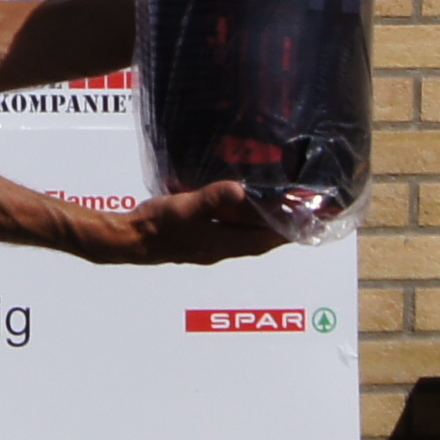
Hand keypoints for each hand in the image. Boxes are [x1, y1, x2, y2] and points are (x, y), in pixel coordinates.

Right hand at [95, 181, 289, 264]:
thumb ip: (211, 198)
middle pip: (260, 241)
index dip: (287, 232)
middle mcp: (221, 248)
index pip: (265, 240)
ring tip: (281, 210)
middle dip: (282, 230)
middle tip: (302, 214)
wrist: (130, 240)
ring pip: (247, 238)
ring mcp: (210, 246)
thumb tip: (238, 190)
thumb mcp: (184, 207)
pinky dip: (245, 224)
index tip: (309, 222)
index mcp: (222, 243)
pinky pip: (232, 233)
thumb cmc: (156, 225)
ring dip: (264, 227)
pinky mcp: (201, 241)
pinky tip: (244, 210)